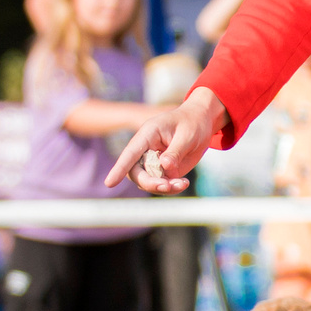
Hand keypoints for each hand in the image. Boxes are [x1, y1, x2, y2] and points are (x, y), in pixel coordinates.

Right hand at [107, 86, 228, 194]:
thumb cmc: (192, 123)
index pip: (131, 153)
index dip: (120, 168)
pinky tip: (183, 183)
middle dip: (149, 183)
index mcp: (148, 134)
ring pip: (147, 181)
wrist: (201, 122)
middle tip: (167, 186)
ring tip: (182, 183)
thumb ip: (176, 151)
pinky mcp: (162, 170)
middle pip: (136, 172)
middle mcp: (145, 148)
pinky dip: (170, 188)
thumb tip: (165, 168)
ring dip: (162, 188)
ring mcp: (153, 161)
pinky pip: (160, 184)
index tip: (110, 183)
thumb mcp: (187, 134)